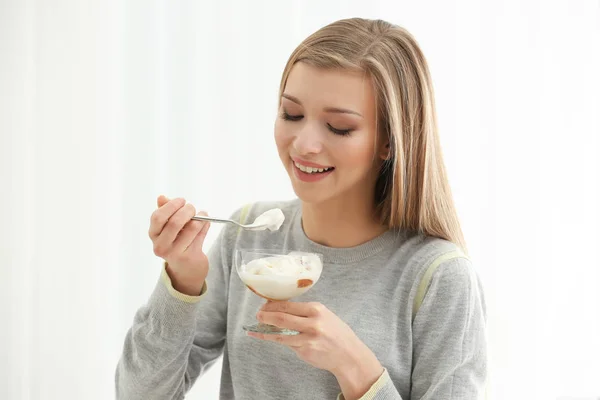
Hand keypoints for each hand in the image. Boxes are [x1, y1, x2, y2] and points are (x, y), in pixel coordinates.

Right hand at [149, 195, 210, 295]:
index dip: (171, 205)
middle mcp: (161, 245)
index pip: (158, 217)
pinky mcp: (189, 257)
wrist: (186, 268)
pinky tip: (206, 222)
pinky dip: (205, 225)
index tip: (181, 201)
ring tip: (203, 214)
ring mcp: (174, 253)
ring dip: (199, 217)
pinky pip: (200, 235)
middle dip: (187, 210)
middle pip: (175, 222)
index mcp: (153, 235)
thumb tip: (161, 197)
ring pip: (191, 228)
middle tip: (192, 208)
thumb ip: (166, 212)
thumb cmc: (177, 242)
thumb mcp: (169, 227)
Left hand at [249, 301, 383, 397]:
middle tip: (257, 315)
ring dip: (266, 331)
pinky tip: (268, 338)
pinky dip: (278, 340)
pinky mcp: (305, 352)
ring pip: (281, 334)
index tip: (264, 305)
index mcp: (316, 310)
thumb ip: (305, 313)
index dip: (273, 305)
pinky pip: (288, 345)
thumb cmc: (336, 333)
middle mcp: (312, 323)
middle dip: (266, 316)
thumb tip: (282, 309)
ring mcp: (308, 339)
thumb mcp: (324, 316)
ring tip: (256, 328)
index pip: (288, 305)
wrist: (349, 355)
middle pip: (282, 318)